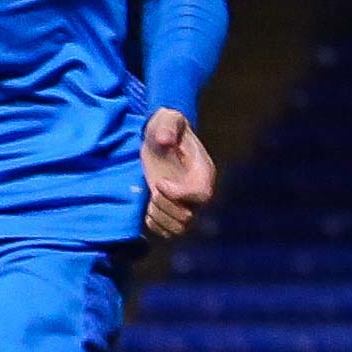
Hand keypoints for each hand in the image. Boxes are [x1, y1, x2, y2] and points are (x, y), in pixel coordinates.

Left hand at [141, 106, 216, 242]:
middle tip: (155, 189)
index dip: (179, 194)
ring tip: (151, 200)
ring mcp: (186, 204)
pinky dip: (155, 225)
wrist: (159, 137)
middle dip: (166, 206)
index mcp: (203, 172)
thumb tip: (164, 140)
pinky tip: (148, 209)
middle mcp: (199, 192)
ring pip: (179, 228)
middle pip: (189, 217)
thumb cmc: (166, 127)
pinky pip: (167, 232)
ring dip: (160, 217)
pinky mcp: (172, 210)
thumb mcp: (167, 120)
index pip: (202, 195)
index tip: (160, 182)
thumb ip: (167, 127)